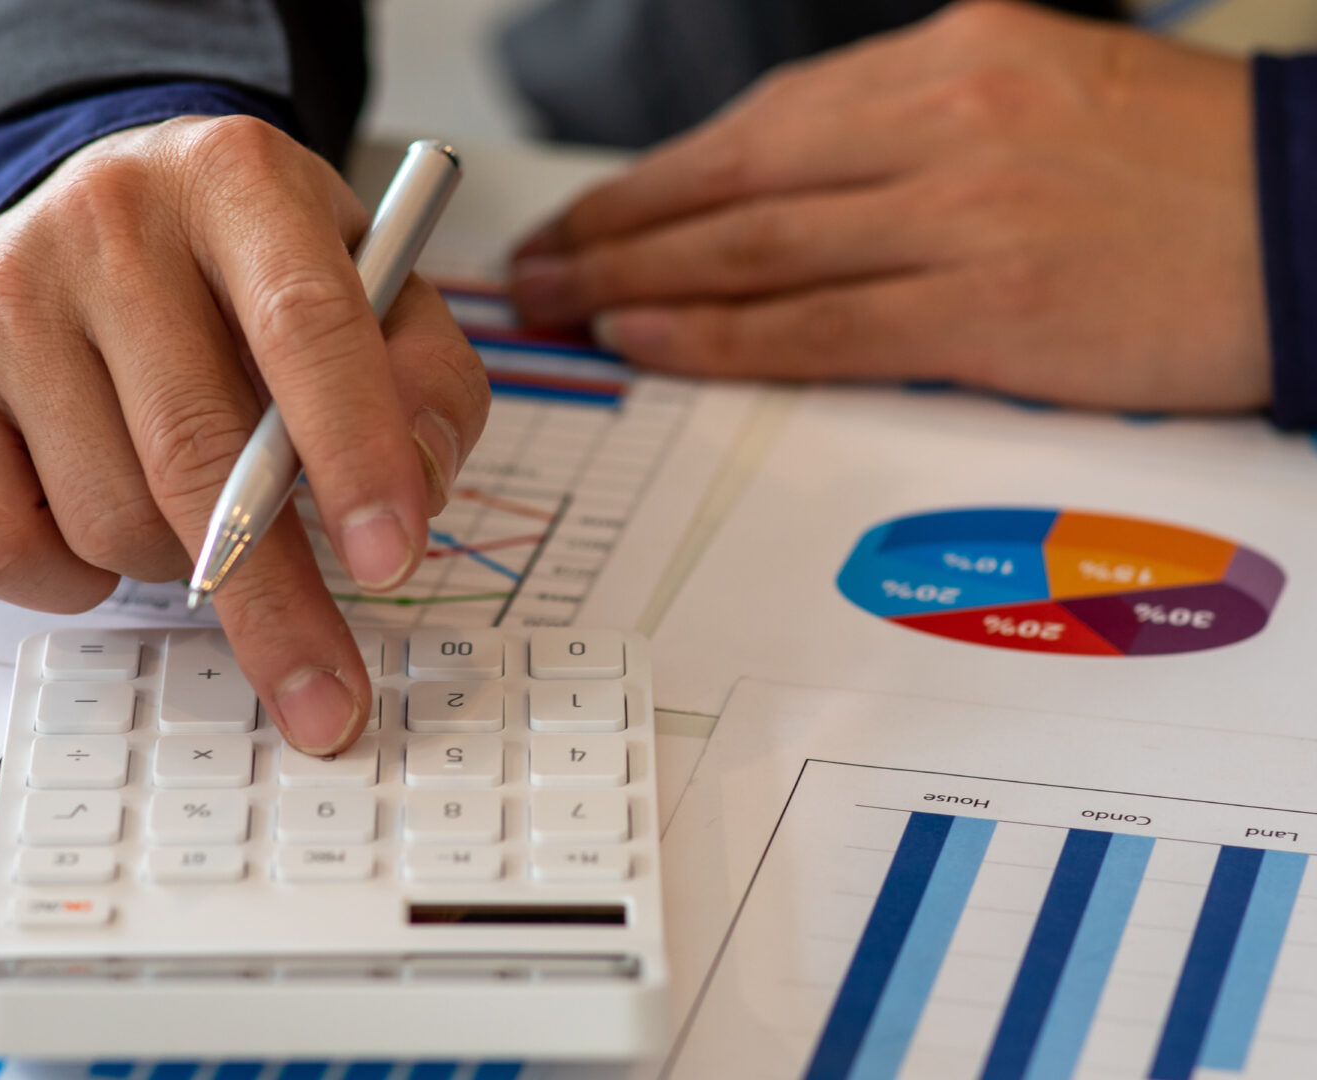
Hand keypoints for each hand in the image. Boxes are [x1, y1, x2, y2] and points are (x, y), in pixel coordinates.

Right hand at [0, 116, 488, 753]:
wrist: (91, 205)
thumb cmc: (250, 273)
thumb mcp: (371, 283)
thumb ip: (424, 380)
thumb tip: (416, 489)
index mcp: (236, 178)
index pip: (303, 322)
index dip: (354, 453)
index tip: (390, 563)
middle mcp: (107, 222)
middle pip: (194, 449)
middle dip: (274, 599)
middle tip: (326, 696)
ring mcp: (4, 296)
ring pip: (105, 515)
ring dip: (175, 568)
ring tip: (200, 518)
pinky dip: (71, 584)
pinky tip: (104, 524)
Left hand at [510, 0, 1267, 412]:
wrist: (1313, 224)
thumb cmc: (1174, 167)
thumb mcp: (1030, 90)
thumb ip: (899, 132)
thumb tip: (767, 189)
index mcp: (951, 58)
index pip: (757, 126)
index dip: (649, 177)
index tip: (584, 213)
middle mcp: (946, 123)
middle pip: (731, 184)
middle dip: (613, 229)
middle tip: (536, 268)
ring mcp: (965, 215)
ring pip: (753, 253)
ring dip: (636, 282)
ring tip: (563, 307)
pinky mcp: (988, 311)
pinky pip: (816, 328)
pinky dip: (717, 336)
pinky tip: (648, 340)